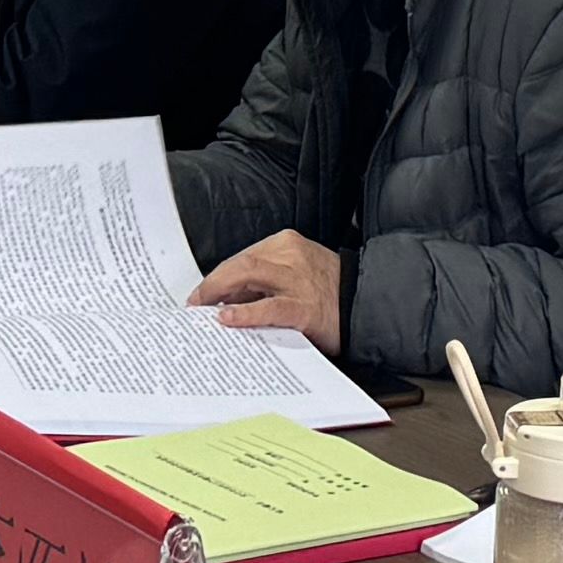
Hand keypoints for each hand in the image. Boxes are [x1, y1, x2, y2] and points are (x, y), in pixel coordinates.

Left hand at [187, 232, 346, 348]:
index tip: (201, 294)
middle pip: (241, 263)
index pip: (242, 256)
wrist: (367, 305)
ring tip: (203, 310)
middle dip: (213, 283)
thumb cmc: (327, 292)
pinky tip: (228, 318)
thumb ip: (264, 281)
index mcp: (286, 244)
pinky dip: (245, 313)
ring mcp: (298, 280)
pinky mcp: (305, 307)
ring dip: (219, 292)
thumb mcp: (295, 273)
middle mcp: (291, 256)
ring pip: (249, 275)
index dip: (217, 276)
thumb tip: (224, 298)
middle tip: (195, 303)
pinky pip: (269, 307)